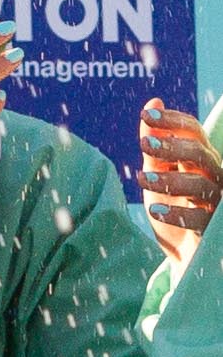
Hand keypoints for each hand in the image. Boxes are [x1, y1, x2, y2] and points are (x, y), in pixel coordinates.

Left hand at [140, 100, 219, 268]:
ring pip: (201, 184)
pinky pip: (200, 219)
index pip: (194, 132)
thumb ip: (155, 145)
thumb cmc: (172, 206)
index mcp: (200, 159)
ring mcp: (215, 203)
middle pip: (200, 154)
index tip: (148, 113)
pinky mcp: (213, 229)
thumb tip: (153, 103)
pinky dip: (177, 213)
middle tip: (144, 143)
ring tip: (141, 178)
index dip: (174, 121)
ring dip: (170, 179)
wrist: (184, 253)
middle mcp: (213, 176)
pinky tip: (154, 209)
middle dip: (173, 146)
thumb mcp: (157, 173)